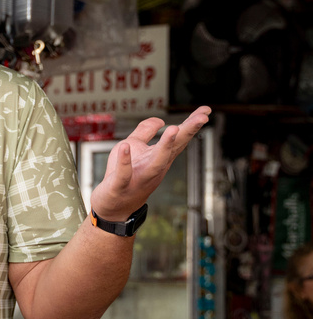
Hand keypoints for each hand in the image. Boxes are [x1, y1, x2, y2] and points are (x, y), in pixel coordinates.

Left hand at [88, 106, 210, 220]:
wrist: (112, 208)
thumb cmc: (124, 176)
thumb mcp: (134, 147)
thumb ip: (145, 131)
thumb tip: (160, 119)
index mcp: (159, 158)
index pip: (179, 139)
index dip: (192, 124)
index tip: (206, 110)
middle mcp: (154, 168)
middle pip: (174, 149)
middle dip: (187, 133)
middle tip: (202, 118)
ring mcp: (139, 178)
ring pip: (156, 163)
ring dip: (165, 147)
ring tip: (173, 128)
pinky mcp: (120, 186)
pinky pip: (124, 174)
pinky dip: (124, 162)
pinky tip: (125, 146)